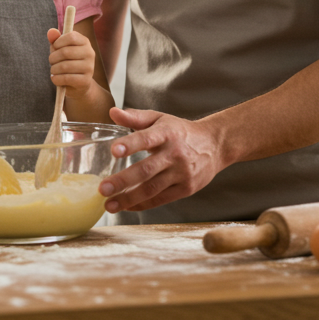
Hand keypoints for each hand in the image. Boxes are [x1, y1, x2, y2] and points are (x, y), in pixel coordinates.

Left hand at [46, 27, 96, 99]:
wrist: (79, 84)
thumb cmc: (68, 62)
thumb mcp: (61, 49)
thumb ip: (55, 40)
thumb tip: (51, 31)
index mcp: (85, 42)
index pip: (71, 37)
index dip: (58, 42)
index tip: (55, 48)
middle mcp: (90, 53)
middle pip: (65, 52)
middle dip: (53, 58)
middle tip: (51, 62)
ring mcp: (89, 67)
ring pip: (64, 66)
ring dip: (54, 69)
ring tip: (53, 71)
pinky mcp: (86, 81)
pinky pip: (66, 78)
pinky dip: (56, 79)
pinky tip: (55, 78)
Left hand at [97, 107, 224, 212]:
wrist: (215, 145)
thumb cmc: (180, 131)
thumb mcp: (160, 119)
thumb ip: (135, 118)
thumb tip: (112, 112)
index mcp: (167, 133)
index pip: (147, 138)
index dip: (130, 144)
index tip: (114, 151)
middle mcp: (175, 154)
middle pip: (146, 169)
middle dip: (123, 180)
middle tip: (103, 188)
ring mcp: (181, 173)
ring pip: (152, 188)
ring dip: (129, 199)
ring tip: (108, 204)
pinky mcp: (186, 189)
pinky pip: (160, 199)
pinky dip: (142, 204)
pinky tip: (126, 207)